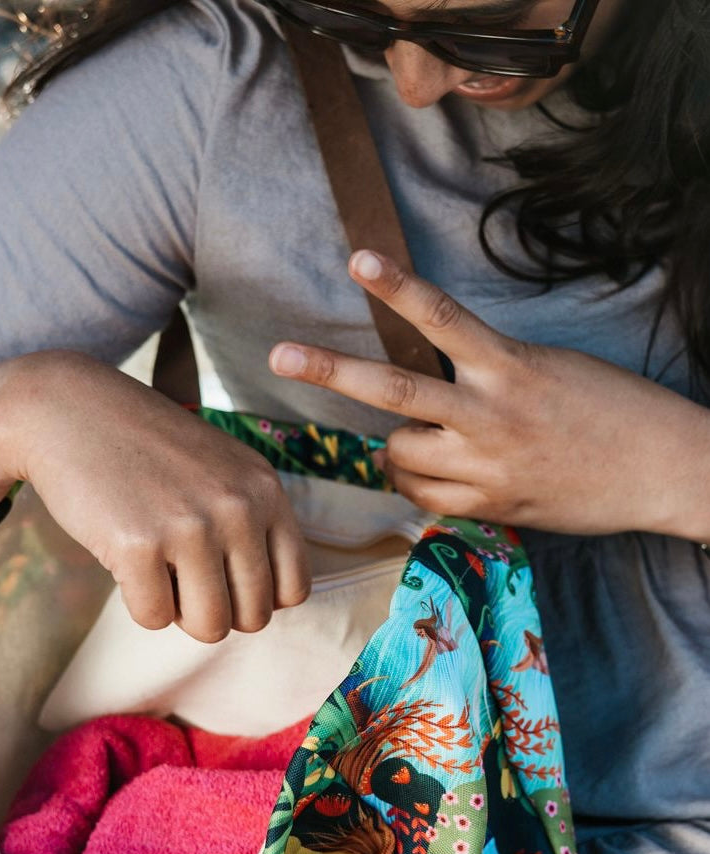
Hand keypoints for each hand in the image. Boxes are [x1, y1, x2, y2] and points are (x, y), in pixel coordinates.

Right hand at [0, 351, 310, 641]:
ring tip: (157, 569)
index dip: (253, 597)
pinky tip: (125, 559)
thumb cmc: (145, 446)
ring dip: (178, 611)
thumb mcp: (221, 468)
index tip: (220, 575)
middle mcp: (238, 508)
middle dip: (213, 609)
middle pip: (252, 617)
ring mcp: (189, 527)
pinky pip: (154, 618)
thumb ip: (251, 522)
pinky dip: (137, 602)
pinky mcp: (137, 546)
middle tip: (179, 573)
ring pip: (209, 627)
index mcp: (265, 491)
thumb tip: (264, 607)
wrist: (69, 410)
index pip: (292, 589)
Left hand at [269, 250, 709, 538]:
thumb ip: (485, 373)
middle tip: (279, 355)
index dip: (397, 285)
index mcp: (511, 367)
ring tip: (422, 440)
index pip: (443, 317)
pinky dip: (413, 483)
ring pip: (397, 454)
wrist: (664, 471)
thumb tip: (426, 390)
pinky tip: (435, 474)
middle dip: (329, 370)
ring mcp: (486, 466)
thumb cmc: (610, 410)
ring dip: (394, 446)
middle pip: (393, 391)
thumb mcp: (548, 369)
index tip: (357, 257)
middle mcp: (491, 415)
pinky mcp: (489, 506)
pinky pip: (419, 496)